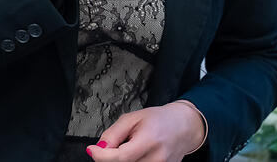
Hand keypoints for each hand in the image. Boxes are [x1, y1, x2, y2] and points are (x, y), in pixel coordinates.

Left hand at [86, 103, 205, 161]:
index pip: (120, 157)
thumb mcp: (132, 118)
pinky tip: (134, 156)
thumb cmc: (159, 119)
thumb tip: (99, 148)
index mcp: (149, 141)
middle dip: (110, 158)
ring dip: (121, 161)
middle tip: (111, 147)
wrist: (184, 127)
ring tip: (128, 148)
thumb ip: (113, 134)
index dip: (101, 156)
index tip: (92, 150)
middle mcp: (156, 159)